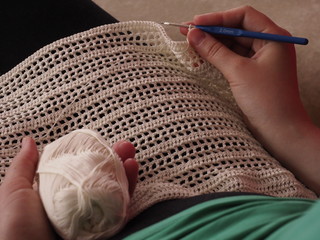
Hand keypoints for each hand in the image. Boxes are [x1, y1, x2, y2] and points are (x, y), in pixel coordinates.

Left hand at [0, 137, 138, 239]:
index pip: (80, 168)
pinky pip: (120, 208)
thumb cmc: (14, 230)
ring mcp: (92, 216)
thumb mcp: (14, 192)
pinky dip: (129, 189)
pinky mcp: (104, 228)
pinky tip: (131, 172)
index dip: (93, 153)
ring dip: (125, 170)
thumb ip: (24, 167)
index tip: (101, 141)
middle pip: (101, 177)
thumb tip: (29, 141)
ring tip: (130, 155)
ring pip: (114, 190)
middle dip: (114, 158)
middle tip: (123, 146)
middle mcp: (78, 203)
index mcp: (57, 193)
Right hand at [182, 6, 319, 193]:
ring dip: (212, 43)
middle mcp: (269, 44)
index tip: (196, 23)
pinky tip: (202, 55)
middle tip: (187, 31)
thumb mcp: (238, 72)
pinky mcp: (252, 72)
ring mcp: (260, 59)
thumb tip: (194, 35)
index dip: (218, 18)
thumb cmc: (267, 101)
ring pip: (233, 44)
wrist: (280, 131)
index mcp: (274, 37)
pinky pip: (233, 58)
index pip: (243, 16)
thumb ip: (215, 51)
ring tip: (190, 42)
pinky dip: (218, 56)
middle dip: (212, 30)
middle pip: (236, 29)